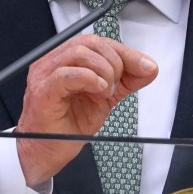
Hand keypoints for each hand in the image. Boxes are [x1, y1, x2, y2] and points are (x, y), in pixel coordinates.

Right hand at [16, 34, 158, 185]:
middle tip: (118, 85)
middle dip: (114, 61)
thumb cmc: (68, 123)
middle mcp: (53, 62)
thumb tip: (149, 68)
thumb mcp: (105, 97)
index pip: (98, 41)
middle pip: (89, 42)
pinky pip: (65, 75)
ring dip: (103, 72)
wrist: (47, 152)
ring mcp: (45, 75)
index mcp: (67, 59)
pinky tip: (98, 90)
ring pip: (79, 53)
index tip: (145, 66)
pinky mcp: (43, 92)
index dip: (124, 52)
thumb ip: (126, 80)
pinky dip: (88, 78)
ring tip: (106, 92)